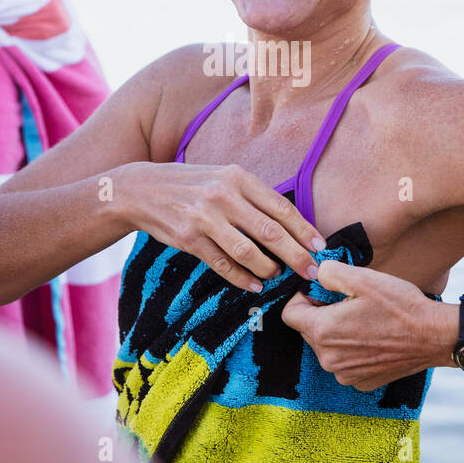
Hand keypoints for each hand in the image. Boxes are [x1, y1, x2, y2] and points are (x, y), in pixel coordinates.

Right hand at [114, 162, 325, 291]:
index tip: (321, 247)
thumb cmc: (192, 185)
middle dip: (296, 255)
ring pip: (248, 252)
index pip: (281, 207)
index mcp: (237, 177)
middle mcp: (223, 196)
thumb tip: (290, 226)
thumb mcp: (223, 178)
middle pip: (270, 232)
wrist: (142, 190)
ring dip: (269, 269)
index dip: (304, 230)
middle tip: (311, 271)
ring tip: (278, 276)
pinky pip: (223, 264)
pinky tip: (254, 285)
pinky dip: (242, 278)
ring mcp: (205, 218)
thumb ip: (253, 197)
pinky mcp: (189, 239)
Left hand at [281, 260, 456, 389]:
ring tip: (365, 320)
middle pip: (308, 330)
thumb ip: (329, 272)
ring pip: (327, 347)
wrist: (434, 336)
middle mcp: (328, 359)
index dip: (303, 297)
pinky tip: (374, 337)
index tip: (322, 292)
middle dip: (322, 314)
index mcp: (323, 332)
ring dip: (338, 332)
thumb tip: (314, 273)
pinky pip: (344, 362)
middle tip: (350, 303)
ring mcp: (345, 374)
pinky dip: (353, 350)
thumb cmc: (400, 306)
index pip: (290, 314)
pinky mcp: (361, 381)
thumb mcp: (363, 278)